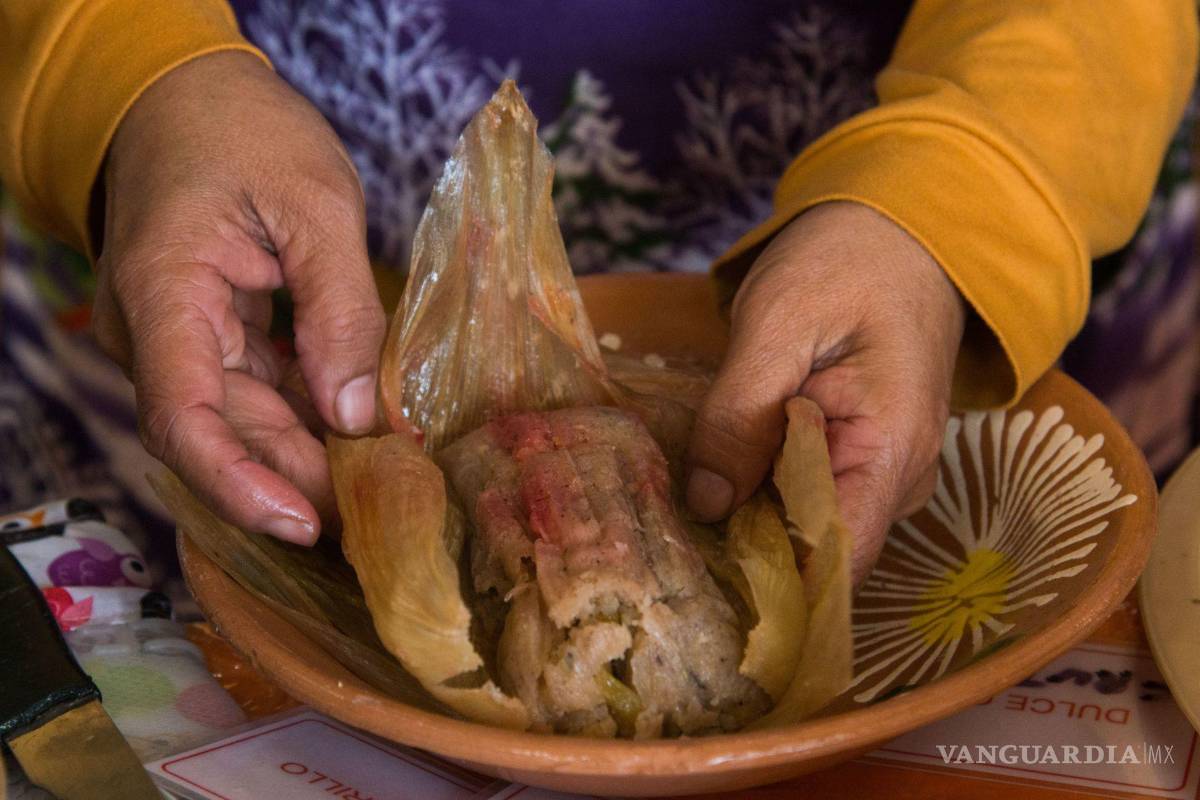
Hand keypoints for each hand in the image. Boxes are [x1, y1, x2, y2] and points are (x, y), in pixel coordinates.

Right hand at [93, 52, 385, 543]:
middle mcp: (160, 333)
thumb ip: (338, 309)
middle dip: (297, 483)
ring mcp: (186, 338)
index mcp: (164, 293)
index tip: (303, 523)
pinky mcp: (218, 337)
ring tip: (384, 489)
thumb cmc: (247, 129)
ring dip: (308, 459)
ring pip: (244, 423)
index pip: (182, 420)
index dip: (238, 485)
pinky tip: (367, 440)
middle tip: (382, 516)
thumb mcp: (315, 203)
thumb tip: (358, 415)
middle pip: (222, 436)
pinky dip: (310, 418)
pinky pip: (261, 394)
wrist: (193, 95)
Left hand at [686, 202, 964, 583]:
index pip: (838, 556)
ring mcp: (878, 474)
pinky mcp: (854, 460)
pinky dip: (758, 497)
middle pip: (816, 550)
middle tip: (662, 550)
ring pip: (805, 528)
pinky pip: (804, 498)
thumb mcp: (778, 324)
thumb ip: (741, 414)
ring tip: (674, 523)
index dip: (772, 585)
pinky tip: (709, 490)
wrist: (896, 232)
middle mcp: (896, 480)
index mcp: (892, 449)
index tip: (699, 589)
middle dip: (744, 556)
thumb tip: (706, 503)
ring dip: (746, 526)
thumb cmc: (846, 263)